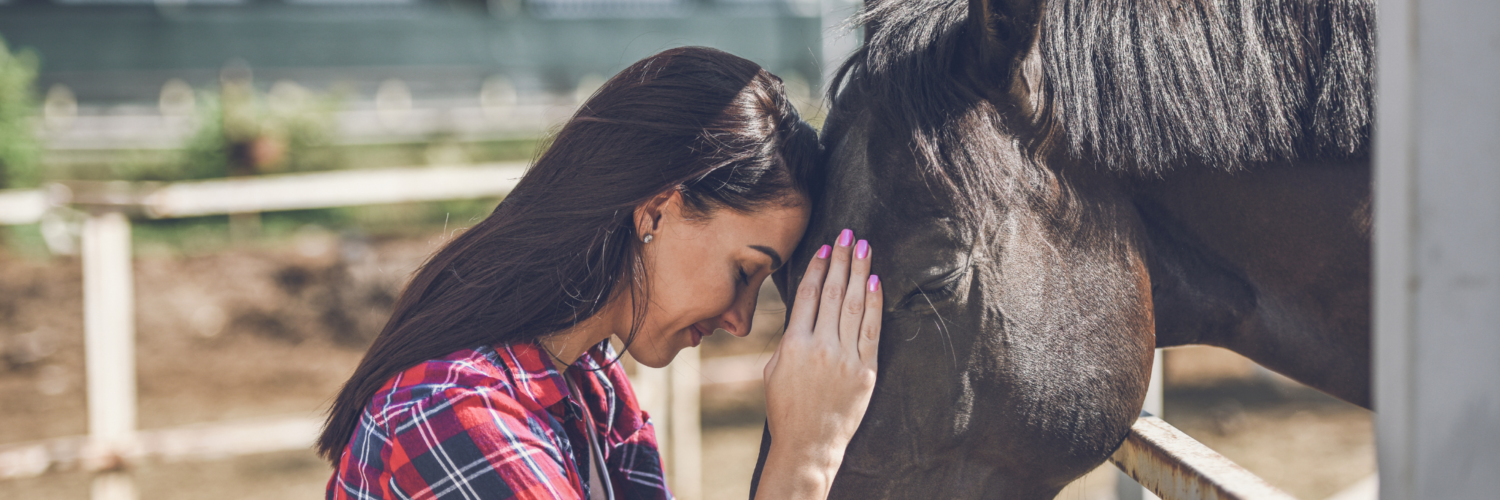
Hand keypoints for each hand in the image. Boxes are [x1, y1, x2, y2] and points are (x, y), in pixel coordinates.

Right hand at [756, 229, 881, 498]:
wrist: (808, 444)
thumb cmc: (786, 408)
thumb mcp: (775, 370)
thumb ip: (790, 338)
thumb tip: (805, 311)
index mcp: (793, 344)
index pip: (808, 295)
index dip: (819, 268)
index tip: (826, 247)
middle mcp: (821, 347)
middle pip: (834, 293)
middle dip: (842, 259)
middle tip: (849, 233)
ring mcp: (845, 358)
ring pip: (855, 305)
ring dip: (860, 271)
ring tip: (864, 247)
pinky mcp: (865, 371)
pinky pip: (872, 330)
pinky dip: (875, 303)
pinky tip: (876, 281)